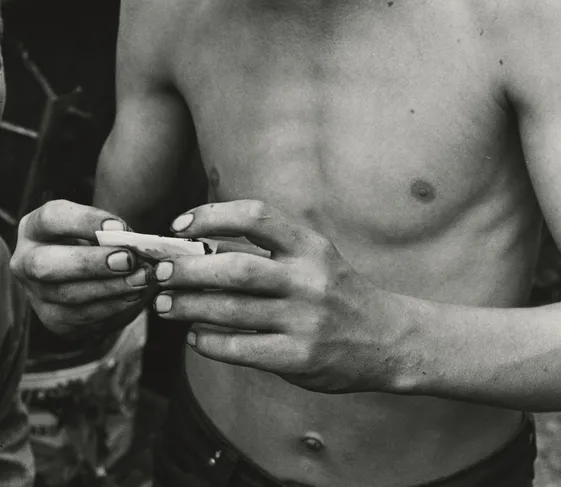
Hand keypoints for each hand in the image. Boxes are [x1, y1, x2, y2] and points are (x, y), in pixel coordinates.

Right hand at [10, 200, 155, 336]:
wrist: (91, 273)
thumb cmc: (96, 241)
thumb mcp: (100, 228)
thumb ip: (115, 233)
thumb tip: (138, 245)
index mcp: (35, 228)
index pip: (52, 218)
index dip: (85, 221)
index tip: (121, 228)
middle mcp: (26, 261)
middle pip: (48, 264)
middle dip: (91, 262)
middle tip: (128, 260)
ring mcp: (36, 294)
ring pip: (67, 295)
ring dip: (110, 287)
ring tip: (141, 278)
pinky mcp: (53, 320)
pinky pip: (81, 317)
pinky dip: (112, 306)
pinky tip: (134, 296)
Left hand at [152, 200, 404, 392]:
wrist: (387, 337)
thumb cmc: (336, 290)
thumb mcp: (314, 256)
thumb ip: (269, 248)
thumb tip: (198, 245)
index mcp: (310, 245)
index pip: (257, 216)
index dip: (213, 216)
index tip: (180, 226)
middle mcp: (309, 279)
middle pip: (238, 268)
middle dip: (190, 269)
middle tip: (160, 271)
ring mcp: (305, 319)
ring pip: (233, 310)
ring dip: (190, 306)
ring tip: (165, 304)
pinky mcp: (299, 358)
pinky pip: (242, 348)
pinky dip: (211, 342)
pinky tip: (196, 337)